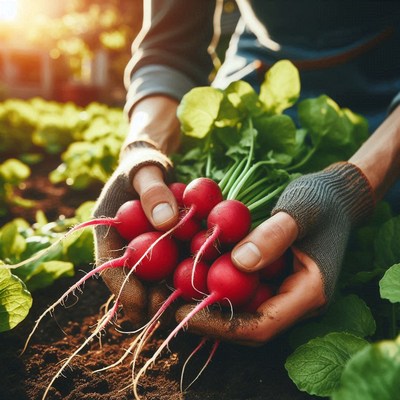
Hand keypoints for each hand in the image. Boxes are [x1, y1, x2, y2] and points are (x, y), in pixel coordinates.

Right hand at [93, 141, 178, 325]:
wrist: (154, 163)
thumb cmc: (144, 164)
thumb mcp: (145, 170)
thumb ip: (152, 190)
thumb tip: (165, 220)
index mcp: (108, 232)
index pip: (109, 268)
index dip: (123, 291)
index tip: (140, 308)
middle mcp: (124, 246)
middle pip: (133, 282)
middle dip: (148, 301)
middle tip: (168, 314)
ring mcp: (144, 249)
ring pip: (153, 280)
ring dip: (167, 296)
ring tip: (184, 308)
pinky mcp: (163, 248)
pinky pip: (171, 266)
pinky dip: (182, 277)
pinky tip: (199, 287)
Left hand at [176, 162, 374, 344]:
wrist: (336, 195)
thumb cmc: (322, 200)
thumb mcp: (301, 210)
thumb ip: (275, 236)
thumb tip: (237, 263)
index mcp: (309, 293)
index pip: (262, 326)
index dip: (221, 326)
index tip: (185, 315)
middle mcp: (294, 299)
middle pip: (248, 324)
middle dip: (211, 318)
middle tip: (174, 305)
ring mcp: (284, 289)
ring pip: (243, 308)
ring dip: (212, 301)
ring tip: (177, 290)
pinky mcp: (273, 276)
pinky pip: (244, 287)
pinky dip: (221, 281)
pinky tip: (197, 268)